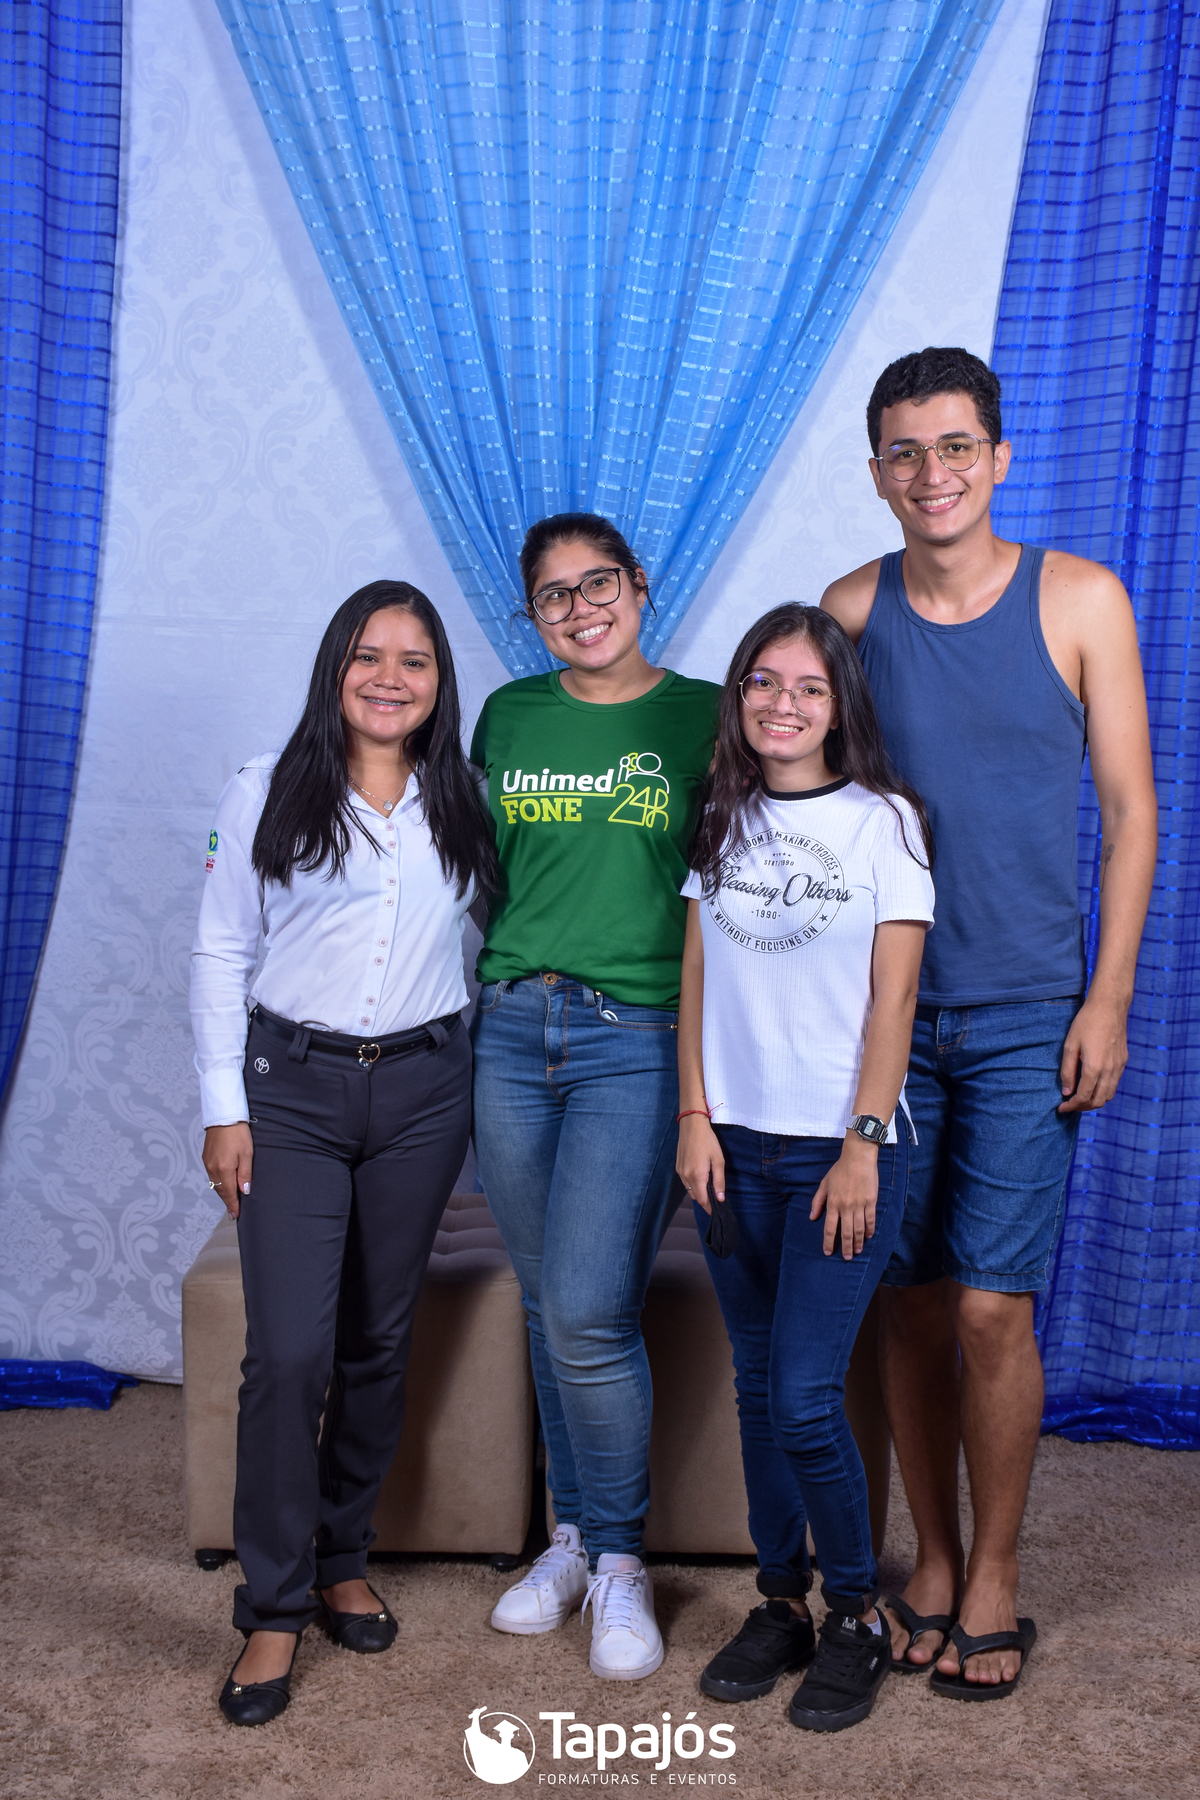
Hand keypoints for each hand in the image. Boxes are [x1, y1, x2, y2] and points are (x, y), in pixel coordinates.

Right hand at [202, 1123, 253, 1218]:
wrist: (223, 1117)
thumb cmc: (238, 1133)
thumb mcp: (247, 1153)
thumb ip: (245, 1174)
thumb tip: (245, 1191)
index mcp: (224, 1169)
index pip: (229, 1193)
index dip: (233, 1205)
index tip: (236, 1216)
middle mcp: (213, 1168)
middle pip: (221, 1191)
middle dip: (228, 1202)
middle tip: (233, 1213)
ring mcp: (207, 1163)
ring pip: (216, 1184)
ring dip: (223, 1193)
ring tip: (230, 1202)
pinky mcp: (205, 1157)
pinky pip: (212, 1176)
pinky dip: (218, 1183)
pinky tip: (224, 1185)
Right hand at [676, 1115, 723, 1213]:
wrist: (692, 1126)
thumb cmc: (708, 1141)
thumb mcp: (718, 1161)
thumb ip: (719, 1181)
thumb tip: (720, 1198)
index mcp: (697, 1176)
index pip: (703, 1200)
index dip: (709, 1208)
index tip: (717, 1212)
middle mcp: (686, 1176)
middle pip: (696, 1197)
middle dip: (705, 1200)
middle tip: (716, 1199)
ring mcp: (680, 1172)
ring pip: (690, 1190)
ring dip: (699, 1192)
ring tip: (710, 1188)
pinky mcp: (678, 1167)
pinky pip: (685, 1182)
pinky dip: (693, 1185)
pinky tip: (701, 1178)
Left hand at [810, 1137, 878, 1258]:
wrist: (858, 1158)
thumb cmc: (839, 1170)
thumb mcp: (824, 1184)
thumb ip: (817, 1201)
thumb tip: (812, 1217)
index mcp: (833, 1203)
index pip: (829, 1227)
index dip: (828, 1241)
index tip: (827, 1252)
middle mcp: (845, 1207)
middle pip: (845, 1232)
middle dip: (845, 1247)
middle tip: (846, 1257)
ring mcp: (859, 1205)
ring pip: (859, 1229)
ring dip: (857, 1242)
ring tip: (857, 1251)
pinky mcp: (871, 1202)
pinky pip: (871, 1220)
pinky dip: (870, 1230)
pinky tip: (868, 1237)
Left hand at [1057, 993, 1128, 1112]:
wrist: (1110, 1006)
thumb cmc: (1086, 1023)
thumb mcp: (1070, 1045)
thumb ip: (1067, 1070)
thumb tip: (1066, 1091)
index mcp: (1094, 1067)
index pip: (1083, 1097)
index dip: (1071, 1106)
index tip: (1061, 1108)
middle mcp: (1109, 1070)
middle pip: (1097, 1101)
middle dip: (1082, 1107)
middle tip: (1069, 1105)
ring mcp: (1119, 1067)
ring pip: (1108, 1095)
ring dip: (1094, 1101)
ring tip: (1080, 1098)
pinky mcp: (1123, 1062)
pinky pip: (1114, 1084)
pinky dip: (1103, 1091)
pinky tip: (1092, 1085)